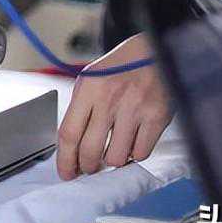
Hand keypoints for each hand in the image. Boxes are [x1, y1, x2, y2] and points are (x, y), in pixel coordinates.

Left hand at [57, 33, 171, 179]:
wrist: (155, 50)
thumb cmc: (122, 65)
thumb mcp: (92, 78)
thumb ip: (81, 108)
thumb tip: (71, 145)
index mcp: (89, 88)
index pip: (68, 133)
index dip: (65, 160)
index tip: (67, 172)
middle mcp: (110, 98)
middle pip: (90, 151)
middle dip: (88, 167)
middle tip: (90, 168)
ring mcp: (134, 109)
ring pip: (116, 158)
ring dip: (112, 161)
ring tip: (113, 151)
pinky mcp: (156, 117)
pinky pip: (140, 153)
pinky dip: (134, 154)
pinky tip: (132, 142)